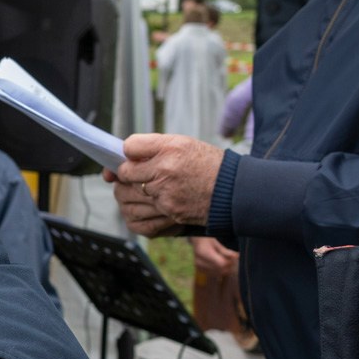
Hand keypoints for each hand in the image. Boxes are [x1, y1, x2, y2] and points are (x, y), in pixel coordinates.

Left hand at [106, 134, 225, 236]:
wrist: (233, 191)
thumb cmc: (208, 166)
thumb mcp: (185, 145)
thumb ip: (154, 147)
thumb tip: (124, 155)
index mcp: (170, 147)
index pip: (129, 147)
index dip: (128, 153)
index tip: (131, 158)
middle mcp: (165, 169)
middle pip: (125, 173)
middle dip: (125, 176)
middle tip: (134, 176)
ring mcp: (165, 193)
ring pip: (129, 195)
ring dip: (132, 193)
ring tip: (147, 189)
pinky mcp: (168, 212)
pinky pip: (140, 213)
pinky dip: (143, 210)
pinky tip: (156, 203)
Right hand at [191, 236, 238, 276]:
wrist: (195, 241)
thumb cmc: (206, 239)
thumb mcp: (216, 242)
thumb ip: (226, 251)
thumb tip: (237, 256)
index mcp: (204, 253)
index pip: (221, 264)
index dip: (229, 263)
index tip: (234, 258)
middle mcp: (199, 261)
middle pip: (219, 269)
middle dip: (228, 266)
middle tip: (231, 260)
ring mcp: (198, 267)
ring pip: (216, 273)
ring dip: (223, 269)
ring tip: (226, 261)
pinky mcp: (199, 270)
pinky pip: (212, 274)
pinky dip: (218, 271)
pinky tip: (219, 265)